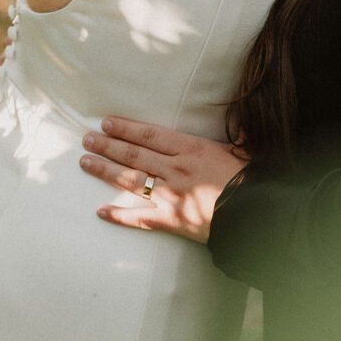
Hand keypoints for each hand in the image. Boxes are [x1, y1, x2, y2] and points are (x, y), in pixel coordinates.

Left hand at [80, 117, 244, 240]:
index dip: (126, 128)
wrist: (255, 216)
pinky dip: (119, 215)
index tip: (107, 123)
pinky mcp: (171, 220)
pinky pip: (139, 218)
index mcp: (192, 150)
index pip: (150, 135)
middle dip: (108, 145)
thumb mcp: (245, 152)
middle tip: (87, 139)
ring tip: (85, 162)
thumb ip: (238, 135)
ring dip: (105, 171)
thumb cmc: (251, 182)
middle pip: (134, 154)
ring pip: (130, 180)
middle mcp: (175, 170)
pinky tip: (100, 211)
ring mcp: (170, 196)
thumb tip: (240, 121)